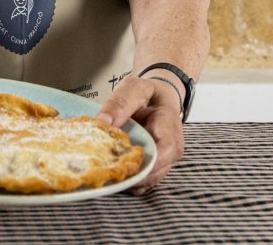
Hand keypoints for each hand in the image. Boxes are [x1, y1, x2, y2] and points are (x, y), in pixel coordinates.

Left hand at [97, 76, 183, 193]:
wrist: (158, 100)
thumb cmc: (147, 94)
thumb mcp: (134, 88)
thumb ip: (120, 102)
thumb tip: (103, 121)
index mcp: (170, 128)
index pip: (161, 153)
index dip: (139, 162)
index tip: (115, 161)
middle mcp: (171, 150)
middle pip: (152, 173)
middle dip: (127, 173)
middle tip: (100, 168)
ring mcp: (164, 163)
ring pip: (144, 182)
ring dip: (124, 178)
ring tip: (102, 169)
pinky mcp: (153, 170)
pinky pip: (140, 184)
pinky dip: (124, 180)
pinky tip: (109, 171)